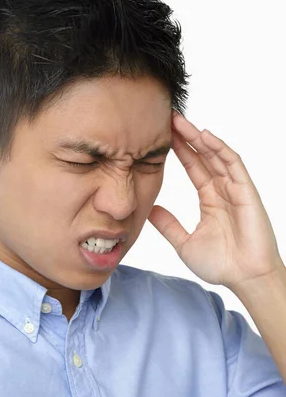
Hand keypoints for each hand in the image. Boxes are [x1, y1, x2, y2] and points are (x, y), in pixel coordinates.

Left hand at [148, 110, 283, 290]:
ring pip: (216, 155)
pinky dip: (220, 149)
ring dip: (199, 137)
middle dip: (186, 136)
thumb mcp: (184, 243)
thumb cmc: (221, 264)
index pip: (192, 167)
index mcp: (209, 199)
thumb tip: (149, 210)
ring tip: (180, 121)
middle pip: (202, 155)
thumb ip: (168, 225)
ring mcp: (234, 189)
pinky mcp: (246, 191)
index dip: (179, 150)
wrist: (244, 278)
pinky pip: (233, 165)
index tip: (161, 135)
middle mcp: (222, 189)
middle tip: (167, 118)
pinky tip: (205, 137)